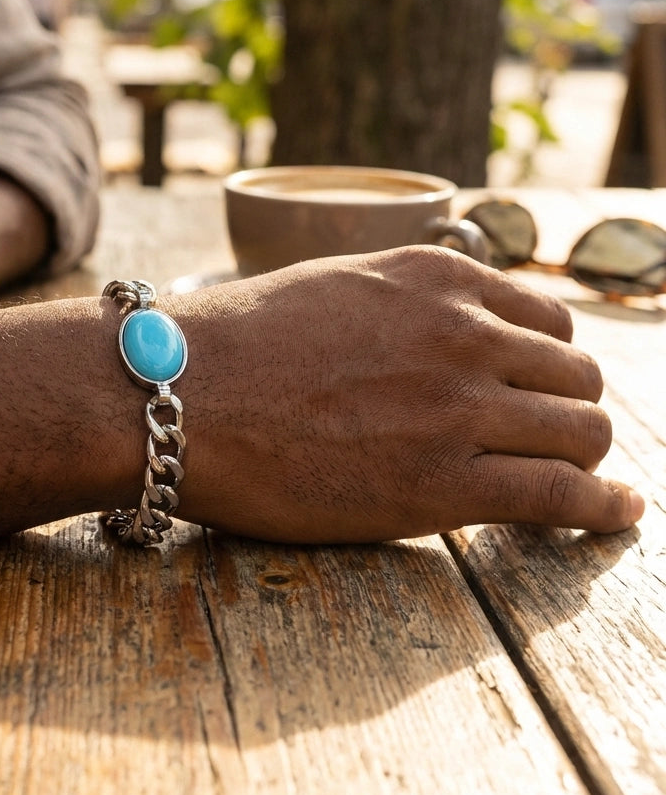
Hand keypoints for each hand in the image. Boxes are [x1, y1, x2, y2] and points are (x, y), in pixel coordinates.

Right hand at [172, 245, 643, 542]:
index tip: (544, 393)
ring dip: (584, 459)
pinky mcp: (438, 483)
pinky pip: (558, 495)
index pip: (547, 320)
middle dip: (570, 411)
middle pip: (575, 378)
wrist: (176, 395)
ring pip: (581, 432)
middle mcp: (460, 332)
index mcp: (434, 279)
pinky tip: (619, 515)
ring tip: (579, 483)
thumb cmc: (233, 344)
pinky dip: (602, 508)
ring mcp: (455, 406)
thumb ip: (402, 297)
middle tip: (551, 442)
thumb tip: (437, 319)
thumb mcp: (331, 285)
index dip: (552, 365)